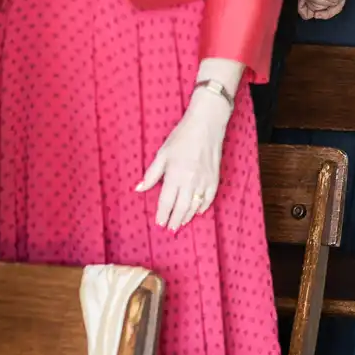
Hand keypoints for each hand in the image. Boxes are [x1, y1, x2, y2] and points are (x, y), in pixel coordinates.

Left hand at [136, 90, 230, 231]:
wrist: (207, 124)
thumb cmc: (182, 137)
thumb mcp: (162, 154)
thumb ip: (152, 174)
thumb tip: (139, 188)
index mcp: (175, 175)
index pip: (166, 201)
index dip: (162, 214)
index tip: (159, 223)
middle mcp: (190, 181)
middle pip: (181, 208)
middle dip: (174, 221)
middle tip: (170, 230)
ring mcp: (204, 181)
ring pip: (195, 206)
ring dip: (188, 217)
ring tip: (181, 224)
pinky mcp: (215, 178)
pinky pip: (209, 198)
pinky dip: (204, 207)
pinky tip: (198, 212)